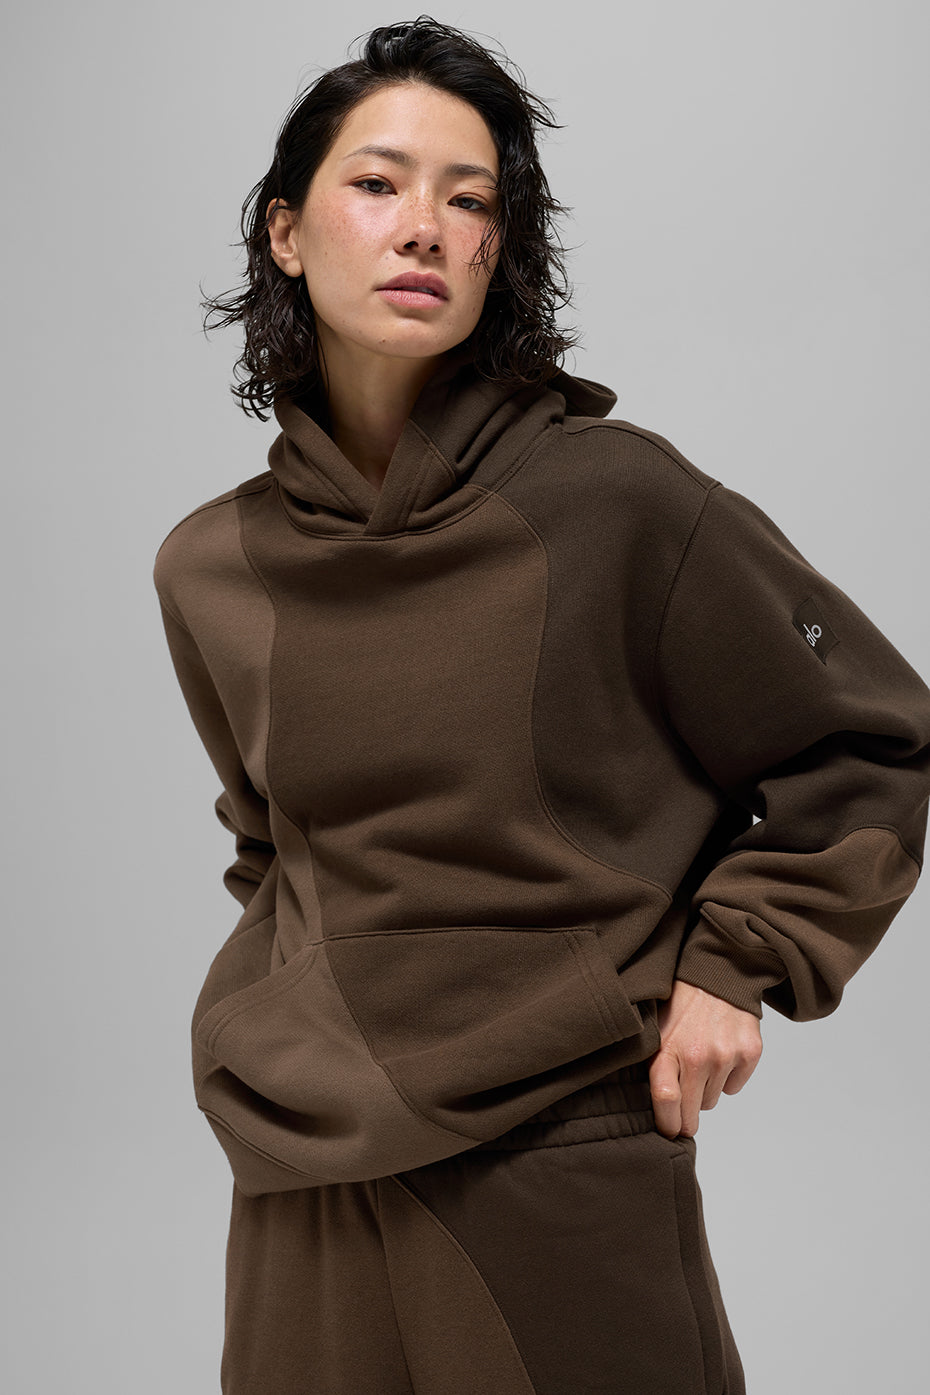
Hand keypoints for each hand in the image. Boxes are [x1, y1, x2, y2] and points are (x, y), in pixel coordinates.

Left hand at [648, 979, 762, 1138]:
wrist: (717, 972)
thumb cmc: (680, 1003)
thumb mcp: (654, 1029)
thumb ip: (651, 1063)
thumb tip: (650, 1106)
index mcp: (667, 1050)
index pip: (666, 1102)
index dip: (667, 1124)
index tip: (667, 1130)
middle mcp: (697, 1057)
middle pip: (691, 1112)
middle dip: (686, 1118)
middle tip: (682, 1111)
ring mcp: (725, 1056)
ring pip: (712, 1100)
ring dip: (705, 1089)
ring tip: (700, 1060)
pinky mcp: (749, 1054)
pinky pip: (734, 1087)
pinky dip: (727, 1078)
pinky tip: (719, 1054)